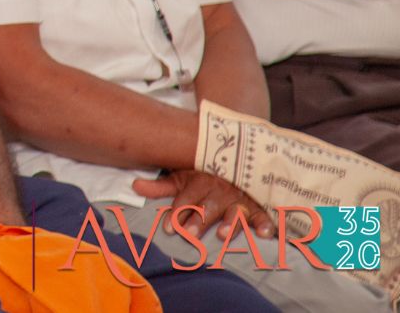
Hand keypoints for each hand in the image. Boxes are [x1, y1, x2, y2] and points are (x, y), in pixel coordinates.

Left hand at [131, 168, 272, 238]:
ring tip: (222, 235)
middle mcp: (219, 190)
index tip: (168, 228)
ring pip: (234, 212)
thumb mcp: (183, 178)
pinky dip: (265, 224)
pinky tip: (264, 235)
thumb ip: (161, 186)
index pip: (186, 198)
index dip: (177, 212)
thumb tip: (134, 185)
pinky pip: (263, 215)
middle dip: (198, 220)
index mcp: (199, 182)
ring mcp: (239, 199)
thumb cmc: (205, 177)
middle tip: (189, 234)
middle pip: (208, 207)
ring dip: (229, 223)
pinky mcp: (256, 206)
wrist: (239, 163)